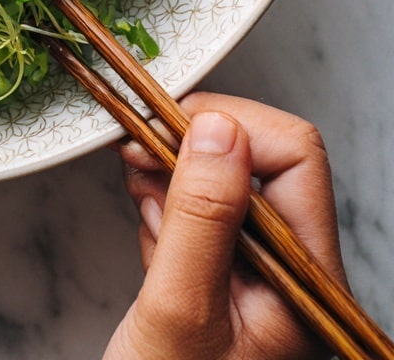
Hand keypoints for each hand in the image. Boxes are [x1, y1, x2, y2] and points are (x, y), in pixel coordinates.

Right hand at [104, 93, 347, 359]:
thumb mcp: (177, 311)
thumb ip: (201, 217)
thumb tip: (218, 127)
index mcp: (303, 278)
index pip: (293, 157)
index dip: (229, 127)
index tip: (163, 130)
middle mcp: (291, 270)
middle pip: (261, 159)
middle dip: (194, 144)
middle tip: (136, 149)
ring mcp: (257, 275)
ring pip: (227, 181)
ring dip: (175, 171)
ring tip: (136, 185)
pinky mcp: (223, 277)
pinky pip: (202, 212)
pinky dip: (166, 201)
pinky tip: (145, 217)